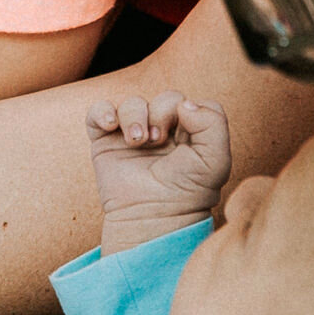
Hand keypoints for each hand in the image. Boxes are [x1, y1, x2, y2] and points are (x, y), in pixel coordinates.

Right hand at [86, 89, 231, 250]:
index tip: (186, 135)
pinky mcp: (105, 142)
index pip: (190, 103)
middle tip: (158, 141)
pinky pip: (98, 111)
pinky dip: (103, 112)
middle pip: (163, 98)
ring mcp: (132, 134)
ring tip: (137, 141)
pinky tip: (111, 126)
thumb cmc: (187, 193)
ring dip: (134, 116)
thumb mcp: (215, 161)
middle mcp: (162, 130)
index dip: (189, 110)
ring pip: (131, 102)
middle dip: (161, 113)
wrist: (151, 216)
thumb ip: (213, 124)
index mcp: (189, 133)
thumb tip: (185, 103)